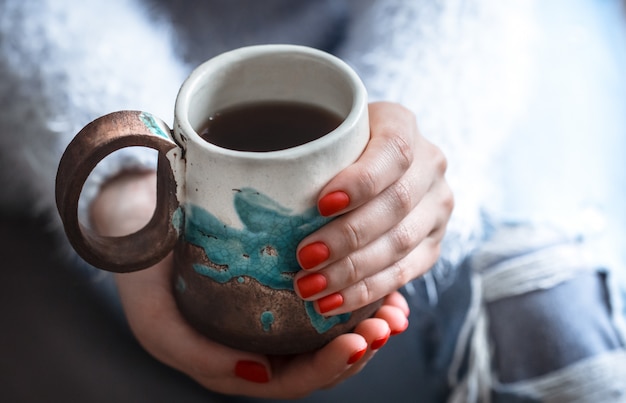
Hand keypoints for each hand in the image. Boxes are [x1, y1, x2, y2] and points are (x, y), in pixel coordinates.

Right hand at [91, 171, 409, 397]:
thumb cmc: (145, 278)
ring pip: (329, 334)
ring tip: (395, 308)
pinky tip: (381, 282)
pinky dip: (356, 296)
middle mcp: (261, 347)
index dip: (328, 368)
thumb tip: (259, 373)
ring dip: (366, 326)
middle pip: (320, 362)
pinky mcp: (282, 288)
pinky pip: (325, 300)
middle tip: (387, 323)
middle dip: (359, 349)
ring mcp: (274, 319)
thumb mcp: (157, 321)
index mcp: (236, 364)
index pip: (291, 381)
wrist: (140, 229)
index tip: (358, 339)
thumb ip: (197, 355)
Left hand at [294, 102, 452, 315]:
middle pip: (396, 203)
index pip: (393, 152)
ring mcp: (437, 206)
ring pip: (401, 243)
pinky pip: (406, 272)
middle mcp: (430, 165)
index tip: (321, 205)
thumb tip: (230, 171)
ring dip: (352, 271)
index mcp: (401, 125)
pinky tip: (334, 302)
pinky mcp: (433, 242)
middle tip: (303, 259)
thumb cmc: (331, 149)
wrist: (370, 165)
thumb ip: (298, 148)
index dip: (362, 181)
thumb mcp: (320, 133)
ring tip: (310, 288)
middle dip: (347, 237)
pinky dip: (367, 291)